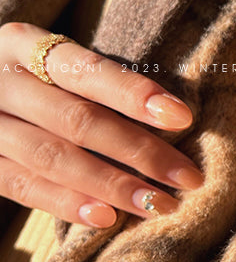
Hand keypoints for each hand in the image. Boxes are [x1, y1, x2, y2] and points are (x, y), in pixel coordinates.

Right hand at [0, 22, 204, 227]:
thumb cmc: (30, 81)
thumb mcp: (48, 63)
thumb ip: (93, 82)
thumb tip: (173, 116)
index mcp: (21, 44)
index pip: (85, 70)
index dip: (133, 94)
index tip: (182, 117)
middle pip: (76, 119)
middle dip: (138, 151)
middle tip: (187, 176)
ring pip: (53, 157)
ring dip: (112, 185)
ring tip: (158, 204)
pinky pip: (23, 187)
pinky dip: (67, 203)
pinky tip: (106, 217)